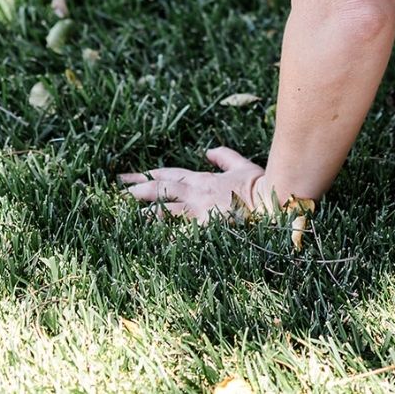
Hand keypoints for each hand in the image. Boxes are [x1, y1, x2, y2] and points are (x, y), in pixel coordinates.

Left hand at [119, 146, 266, 223]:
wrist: (274, 203)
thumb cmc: (261, 186)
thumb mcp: (242, 166)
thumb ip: (224, 157)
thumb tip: (208, 151)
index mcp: (204, 180)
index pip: (172, 175)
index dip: (152, 175)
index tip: (135, 175)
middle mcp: (197, 193)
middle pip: (162, 188)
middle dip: (140, 187)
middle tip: (121, 188)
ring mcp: (200, 211)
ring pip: (166, 209)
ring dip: (147, 211)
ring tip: (128, 213)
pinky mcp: (207, 228)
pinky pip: (181, 233)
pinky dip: (167, 237)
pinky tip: (152, 243)